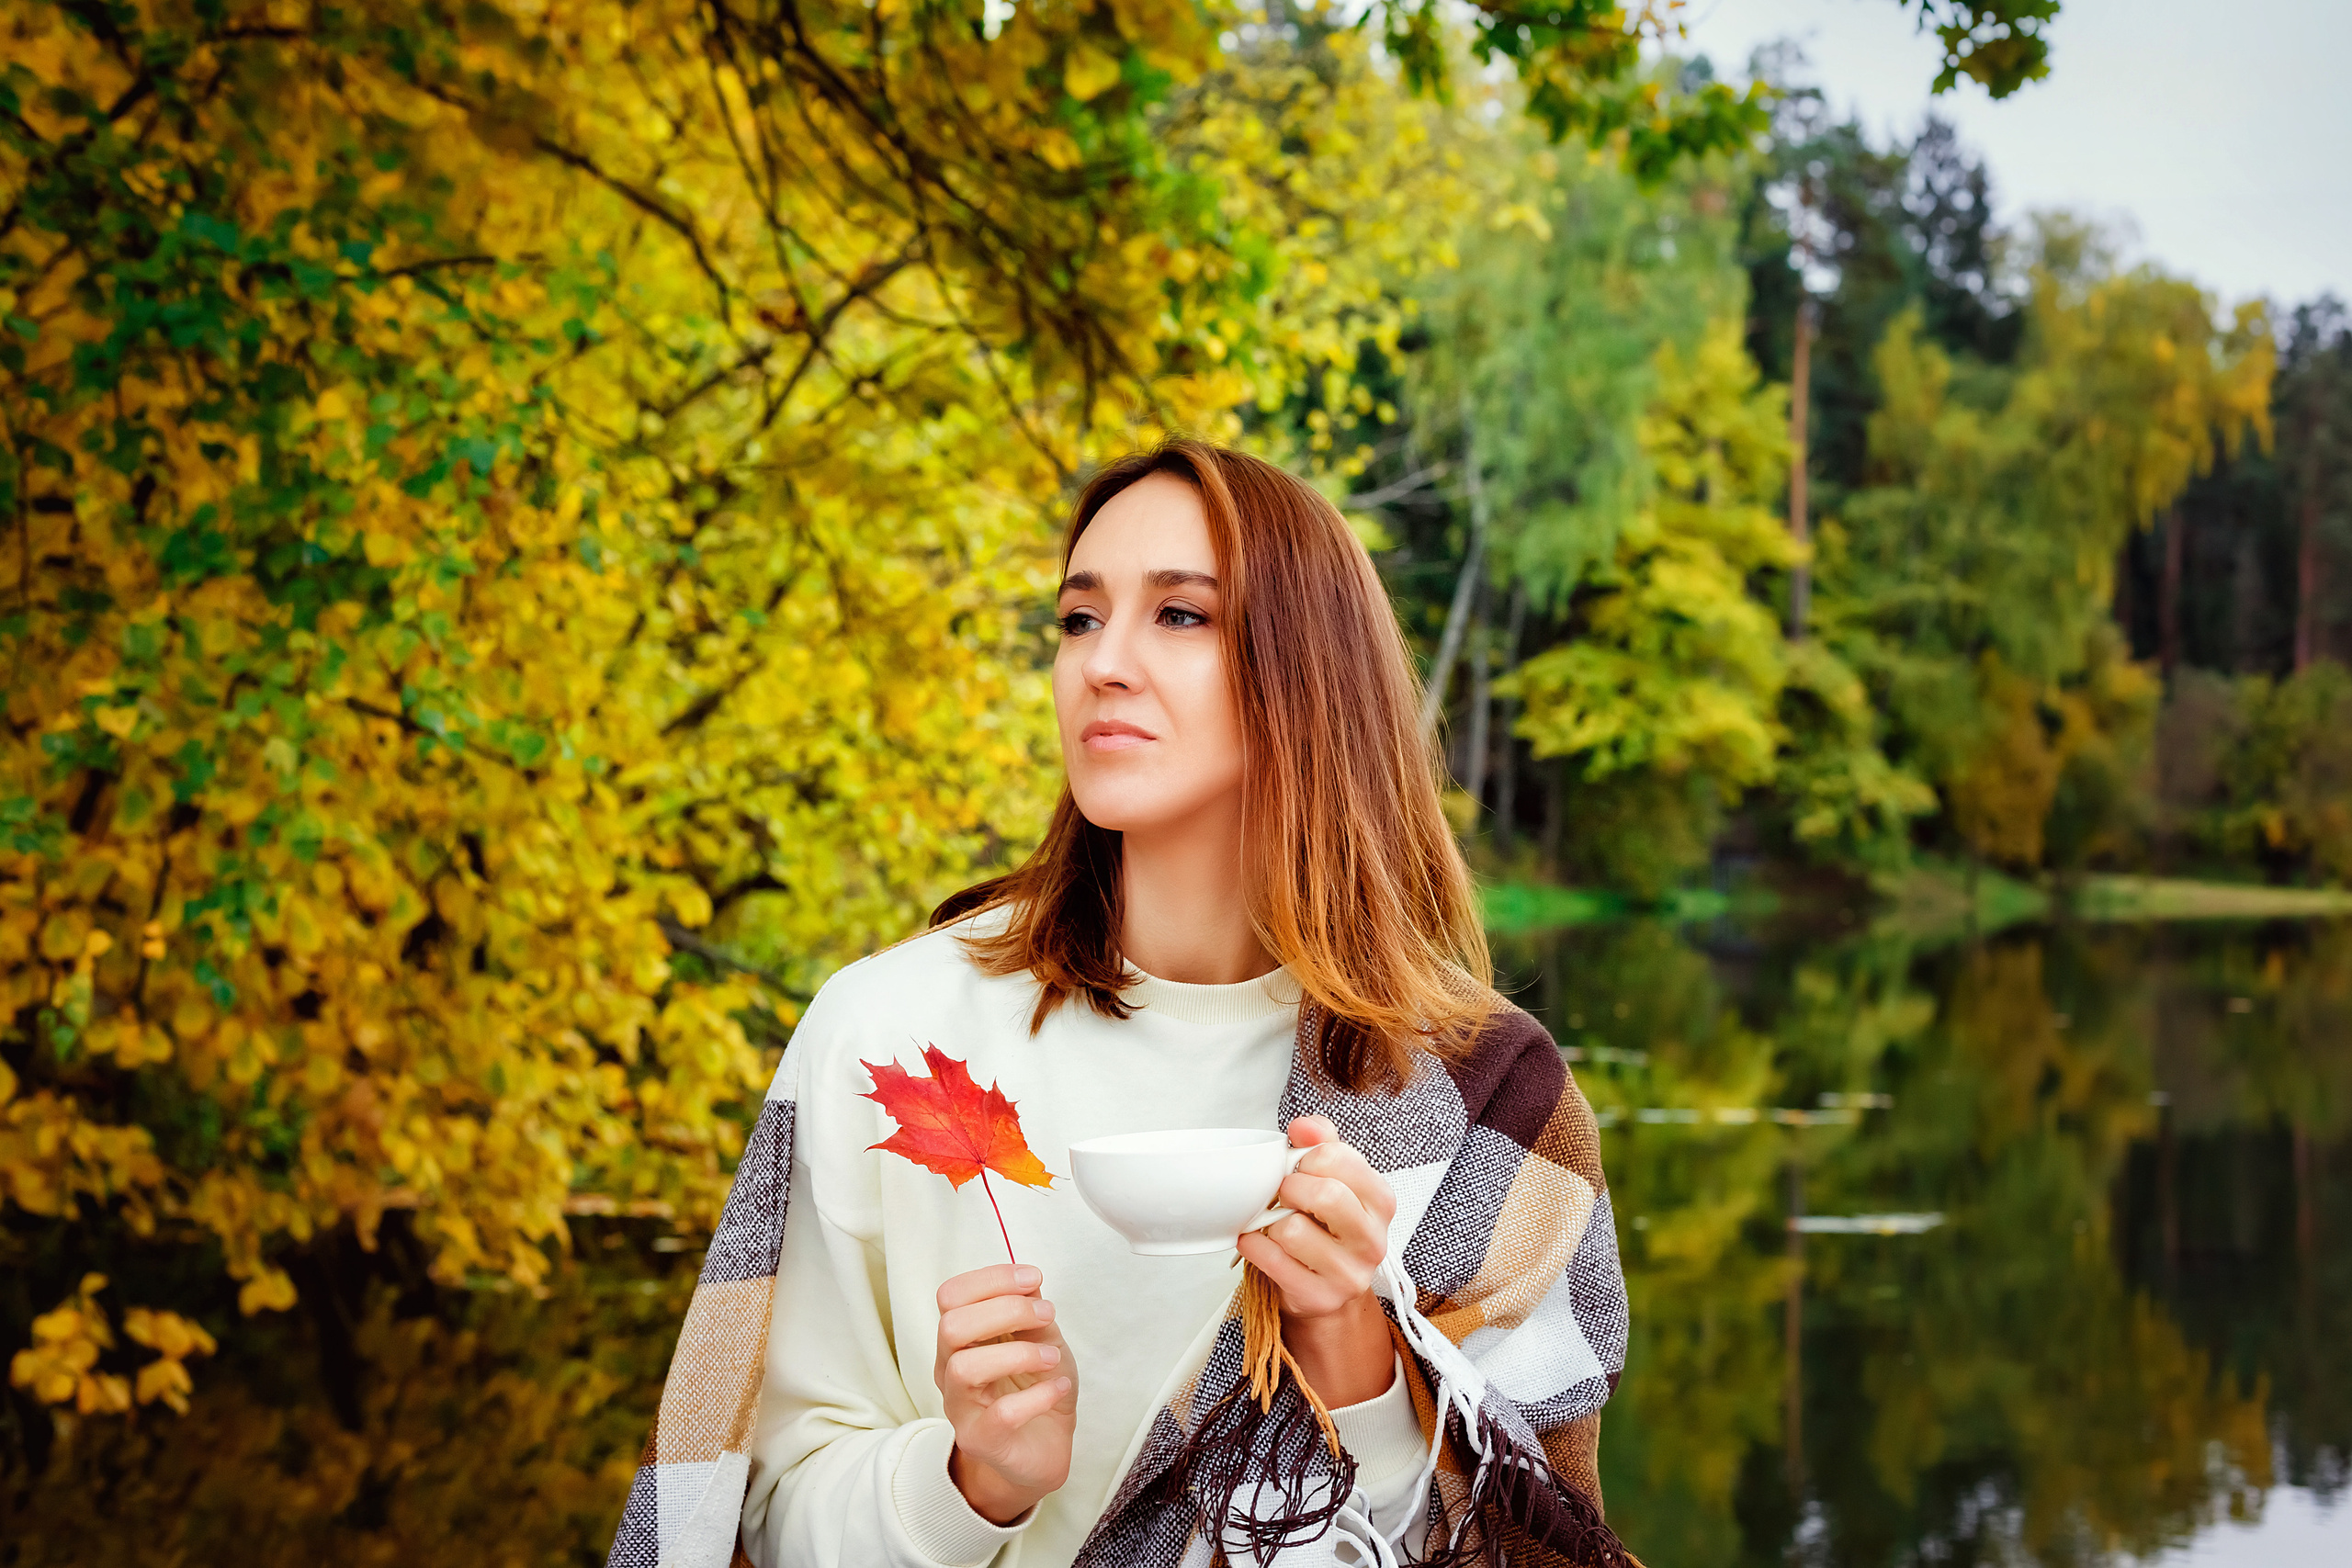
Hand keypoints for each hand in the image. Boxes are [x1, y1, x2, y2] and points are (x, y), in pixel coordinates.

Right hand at [933, 1263, 1077, 1524]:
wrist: (1043, 1448)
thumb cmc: (1037, 1387)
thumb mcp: (1041, 1339)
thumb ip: (1031, 1311)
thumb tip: (1029, 1281)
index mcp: (960, 1339)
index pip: (951, 1296)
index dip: (992, 1279)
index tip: (1034, 1279)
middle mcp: (950, 1370)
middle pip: (951, 1327)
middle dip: (1006, 1311)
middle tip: (1046, 1317)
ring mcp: (961, 1408)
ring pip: (965, 1369)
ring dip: (1019, 1354)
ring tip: (1052, 1358)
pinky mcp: (982, 1441)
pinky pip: (1000, 1414)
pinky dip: (1037, 1395)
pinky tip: (1058, 1388)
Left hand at [1233, 1116, 1398, 1407]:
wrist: (1330, 1293)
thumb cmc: (1328, 1229)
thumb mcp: (1334, 1181)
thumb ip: (1322, 1143)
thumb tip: (1304, 1127)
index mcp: (1380, 1202)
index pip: (1340, 1158)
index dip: (1307, 1156)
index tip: (1298, 1165)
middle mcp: (1372, 1239)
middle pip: (1325, 1195)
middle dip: (1290, 1188)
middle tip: (1283, 1194)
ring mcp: (1349, 1273)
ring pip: (1293, 1231)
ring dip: (1270, 1223)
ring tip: (1274, 1225)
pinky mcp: (1320, 1297)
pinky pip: (1272, 1261)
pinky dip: (1254, 1246)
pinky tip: (1257, 1242)